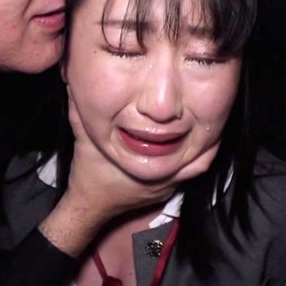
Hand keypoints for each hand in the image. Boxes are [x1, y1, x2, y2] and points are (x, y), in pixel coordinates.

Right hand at [38, 87, 214, 256]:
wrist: (88, 205)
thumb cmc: (90, 174)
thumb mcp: (83, 138)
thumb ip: (79, 109)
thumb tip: (72, 81)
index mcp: (151, 164)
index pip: (187, 149)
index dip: (199, 130)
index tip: (203, 111)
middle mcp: (163, 178)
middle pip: (199, 159)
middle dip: (207, 138)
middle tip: (213, 119)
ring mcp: (164, 187)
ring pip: (195, 169)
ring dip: (200, 151)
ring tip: (208, 131)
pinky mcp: (162, 192)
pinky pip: (185, 176)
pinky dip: (188, 161)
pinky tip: (187, 146)